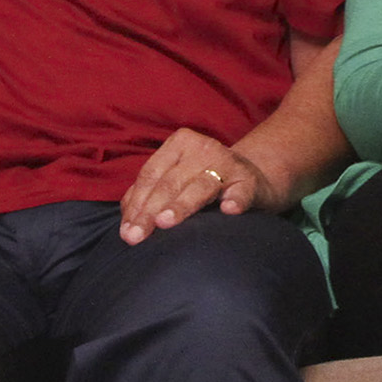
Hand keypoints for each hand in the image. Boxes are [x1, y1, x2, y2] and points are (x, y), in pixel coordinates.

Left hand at [119, 128, 277, 243]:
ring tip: (166, 222)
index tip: (126, 231)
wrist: (255, 178)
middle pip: (170, 183)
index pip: (151, 174)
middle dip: (150, 212)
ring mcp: (229, 164)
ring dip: (182, 205)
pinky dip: (235, 200)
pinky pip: (242, 192)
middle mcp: (204, 149)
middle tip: (136, 237)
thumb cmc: (205, 181)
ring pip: (200, 186)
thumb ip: (150, 193)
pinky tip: (228, 210)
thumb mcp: (177, 178)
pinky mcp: (250, 183)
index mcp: (180, 144)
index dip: (136, 203)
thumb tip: (127, 220)